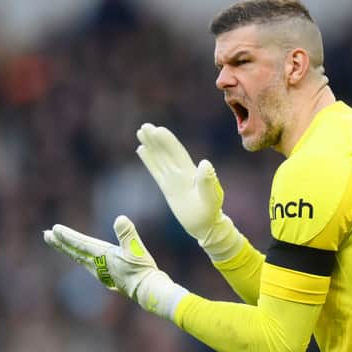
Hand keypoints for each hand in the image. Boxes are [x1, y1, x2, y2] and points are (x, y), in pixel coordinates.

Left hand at [43, 215, 188, 318]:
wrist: (147, 290)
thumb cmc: (142, 269)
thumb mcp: (136, 249)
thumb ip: (127, 234)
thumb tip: (120, 219)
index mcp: (102, 255)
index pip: (80, 243)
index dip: (67, 236)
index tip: (54, 230)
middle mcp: (97, 264)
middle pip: (75, 252)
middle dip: (60, 243)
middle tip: (46, 235)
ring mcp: (101, 272)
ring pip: (80, 259)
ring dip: (68, 250)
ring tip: (59, 244)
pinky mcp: (107, 276)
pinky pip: (88, 265)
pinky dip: (80, 258)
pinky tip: (82, 259)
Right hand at [136, 123, 223, 241]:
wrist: (206, 224)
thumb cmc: (210, 210)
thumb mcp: (211, 195)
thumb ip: (207, 180)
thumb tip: (205, 163)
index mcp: (191, 171)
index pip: (177, 153)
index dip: (168, 141)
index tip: (157, 130)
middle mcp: (181, 172)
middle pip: (166, 152)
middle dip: (156, 139)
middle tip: (144, 126)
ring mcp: (173, 179)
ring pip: (159, 159)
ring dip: (150, 146)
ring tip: (140, 132)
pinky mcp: (167, 188)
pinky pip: (156, 171)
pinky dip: (149, 160)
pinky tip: (141, 150)